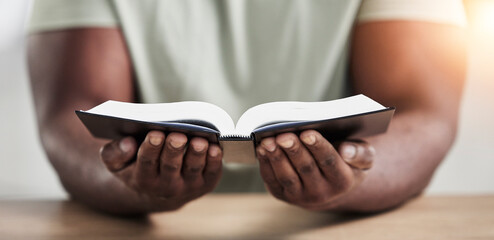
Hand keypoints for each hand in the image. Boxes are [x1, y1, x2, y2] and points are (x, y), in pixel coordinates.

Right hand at [100, 131, 222, 207]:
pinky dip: (214, 161)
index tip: (154, 134)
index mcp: (142, 179)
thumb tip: (127, 143)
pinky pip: (212, 173)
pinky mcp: (206, 183)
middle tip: (178, 135)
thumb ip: (113, 153)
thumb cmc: (137, 167)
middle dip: (174, 150)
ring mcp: (188, 186)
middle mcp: (166, 186)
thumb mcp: (117, 164)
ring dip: (197, 155)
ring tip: (200, 141)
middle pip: (171, 166)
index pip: (146, 163)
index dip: (151, 149)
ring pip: (193, 169)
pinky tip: (216, 148)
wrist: (158, 192)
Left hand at [256, 130, 374, 210]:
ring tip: (268, 141)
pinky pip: (273, 180)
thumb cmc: (346, 162)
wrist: (330, 186)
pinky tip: (261, 148)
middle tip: (283, 134)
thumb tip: (346, 150)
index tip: (307, 132)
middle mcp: (322, 192)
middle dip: (294, 150)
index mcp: (343, 180)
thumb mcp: (363, 157)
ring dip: (276, 158)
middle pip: (306, 168)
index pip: (330, 161)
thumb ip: (361, 153)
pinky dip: (265, 164)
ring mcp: (300, 196)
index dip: (318, 146)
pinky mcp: (283, 195)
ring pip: (287, 177)